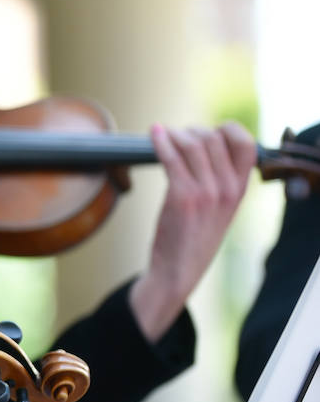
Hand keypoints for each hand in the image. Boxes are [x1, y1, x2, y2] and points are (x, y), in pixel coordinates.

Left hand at [129, 122, 254, 341]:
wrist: (177, 272)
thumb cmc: (193, 239)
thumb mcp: (219, 210)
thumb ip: (220, 183)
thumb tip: (204, 146)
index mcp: (240, 191)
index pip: (248, 145)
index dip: (228, 130)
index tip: (208, 130)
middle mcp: (227, 189)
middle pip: (214, 138)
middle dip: (192, 131)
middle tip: (177, 136)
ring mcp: (206, 192)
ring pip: (192, 144)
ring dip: (174, 134)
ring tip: (163, 136)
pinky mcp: (182, 196)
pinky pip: (171, 158)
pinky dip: (161, 142)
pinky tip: (153, 135)